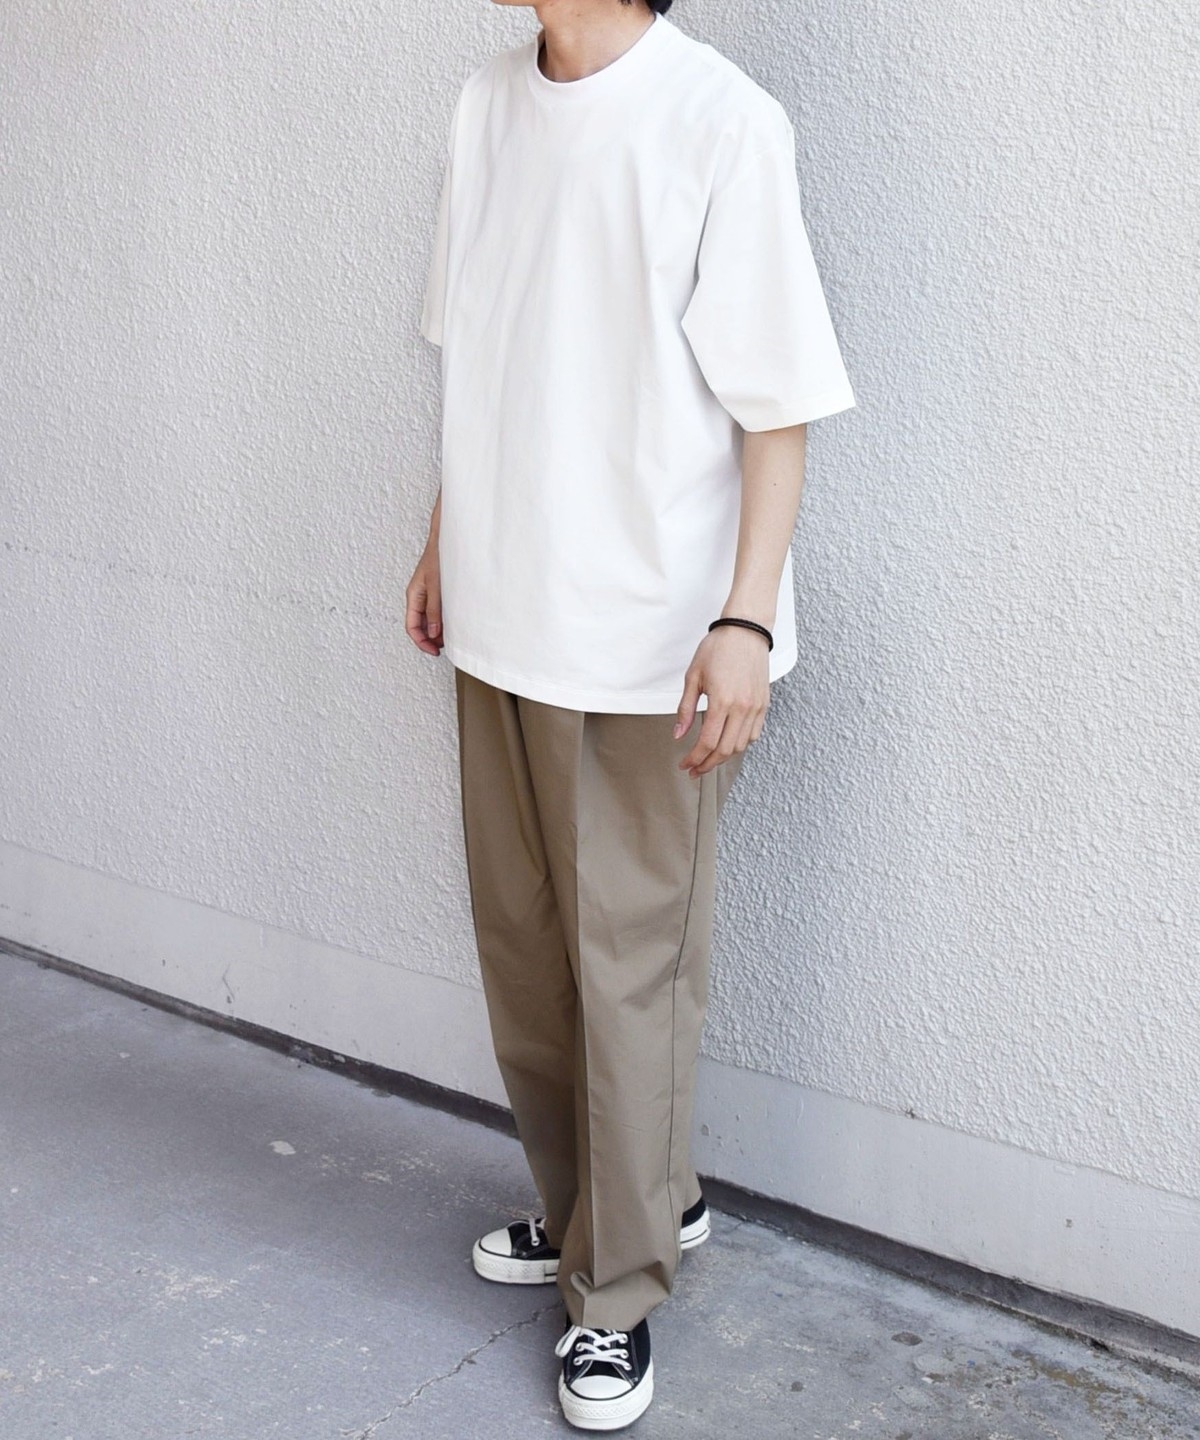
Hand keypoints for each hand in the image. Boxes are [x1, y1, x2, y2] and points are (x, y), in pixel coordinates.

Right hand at [405, 543, 442, 654]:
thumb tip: (434, 633)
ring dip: (438, 632)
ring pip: (429, 620)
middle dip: (430, 640)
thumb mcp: (436, 586)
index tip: (435, 652)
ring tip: (451, 638)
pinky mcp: (438, 591)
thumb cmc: (439, 556)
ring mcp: (428, 594)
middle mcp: (418, 597)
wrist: (449, 538)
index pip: (411, 627)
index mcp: (413, 596)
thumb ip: (435, 610)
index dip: (422, 643)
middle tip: (445, 649)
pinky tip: (454, 624)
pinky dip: (443, 621)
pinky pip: (437, 612)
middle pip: (419, 626)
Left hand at [673, 626, 769, 777]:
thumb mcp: (693, 677)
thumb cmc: (718, 648)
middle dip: (707, 764)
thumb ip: (685, 709)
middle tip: (694, 770)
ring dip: (723, 757)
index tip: (684, 765)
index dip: (694, 758)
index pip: (708, 742)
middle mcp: (742, 708)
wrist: (745, 630)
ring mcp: (756, 707)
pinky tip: (727, 743)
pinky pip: (754, 734)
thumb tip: (678, 734)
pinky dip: (740, 744)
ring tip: (708, 759)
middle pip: (725, 750)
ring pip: (741, 746)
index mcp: (722, 701)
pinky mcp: (764, 704)